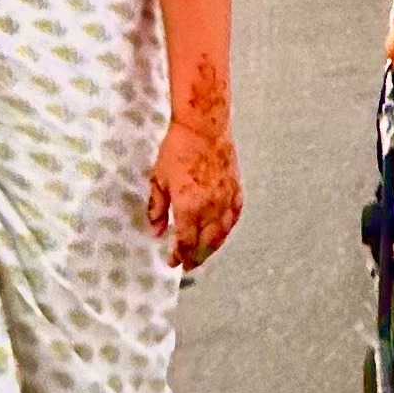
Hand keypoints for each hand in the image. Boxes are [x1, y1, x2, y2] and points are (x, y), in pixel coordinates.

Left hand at [149, 114, 242, 269]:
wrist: (204, 127)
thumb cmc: (177, 151)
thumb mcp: (159, 180)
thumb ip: (158, 209)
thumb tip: (157, 233)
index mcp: (190, 208)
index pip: (186, 242)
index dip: (179, 255)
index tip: (172, 262)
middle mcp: (211, 208)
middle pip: (206, 243)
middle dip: (196, 257)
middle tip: (188, 265)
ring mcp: (226, 199)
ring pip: (223, 232)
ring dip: (213, 247)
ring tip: (204, 254)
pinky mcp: (236, 188)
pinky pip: (235, 216)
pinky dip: (228, 228)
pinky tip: (224, 231)